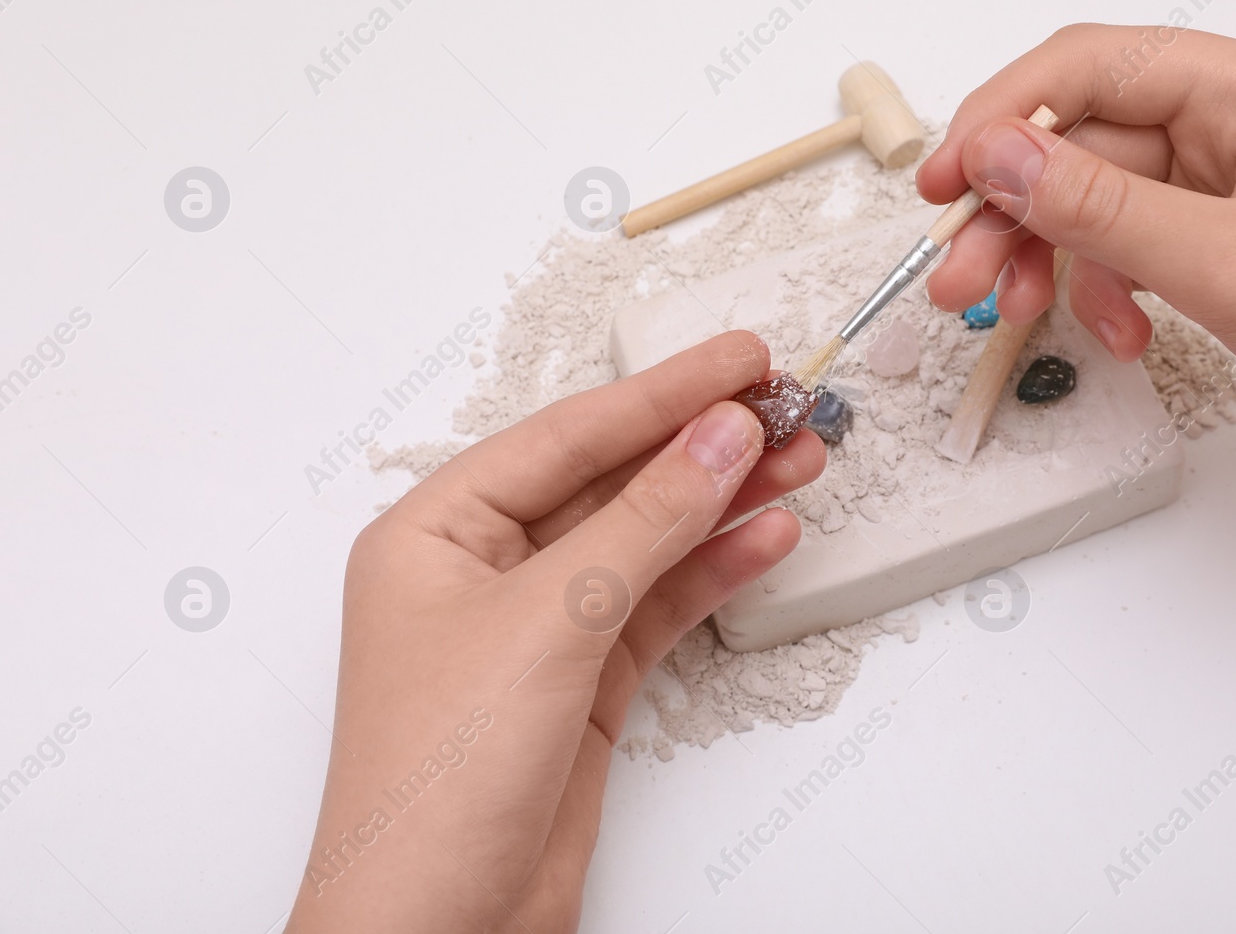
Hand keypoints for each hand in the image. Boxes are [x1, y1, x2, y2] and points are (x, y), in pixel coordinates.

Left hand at [285, 331, 824, 932]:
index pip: (568, 435)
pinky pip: (658, 604)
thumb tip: (718, 436)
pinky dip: (714, 571)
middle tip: (784, 403)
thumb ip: (646, 522)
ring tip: (799, 458)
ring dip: (722, 501)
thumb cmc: (436, 782)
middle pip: (612, 480)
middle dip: (700, 442)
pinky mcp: (581, 682)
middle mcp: (484, 570)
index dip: (662, 392)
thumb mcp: (550, 623)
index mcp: (436, 532)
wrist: (437, 929)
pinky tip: (767, 536)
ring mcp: (538, 627)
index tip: (741, 359)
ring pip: (646, 540)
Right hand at [917, 24, 1235, 588]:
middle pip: (1085, 144)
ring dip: (1049, 258)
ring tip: (1014, 311)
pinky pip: (1131, 257)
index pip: (1095, 66)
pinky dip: (1106, 295)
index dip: (1006, 114)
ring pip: (1099, 207)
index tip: (947, 179)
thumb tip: (1000, 152)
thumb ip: (1101, 207)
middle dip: (1015, 208)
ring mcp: (1233, 201)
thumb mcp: (1229, 263)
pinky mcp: (1227, 262)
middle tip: (961, 272)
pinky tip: (1122, 338)